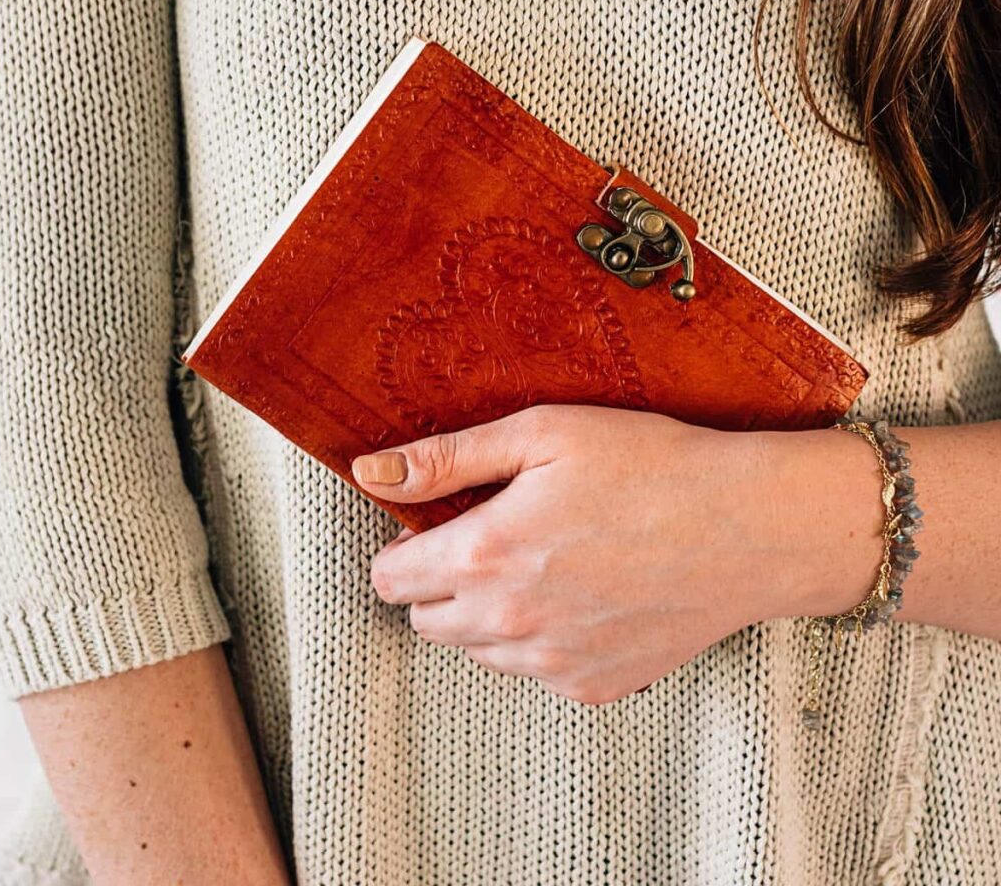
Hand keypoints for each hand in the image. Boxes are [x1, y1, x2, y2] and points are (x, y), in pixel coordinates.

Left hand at [353, 404, 858, 704]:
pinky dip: (538, 640)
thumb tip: (371, 473)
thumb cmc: (650, 465)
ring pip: (476, 650)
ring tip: (544, 563)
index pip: (389, 579)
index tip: (439, 525)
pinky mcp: (591, 686)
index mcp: (484, 554)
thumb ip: (446, 458)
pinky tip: (582, 596)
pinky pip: (532, 671)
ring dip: (486, 614)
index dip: (404, 547)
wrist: (748, 528)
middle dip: (441, 581)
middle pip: (425, 621)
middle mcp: (508, 622)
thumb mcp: (542, 434)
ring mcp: (550, 663)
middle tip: (496, 538)